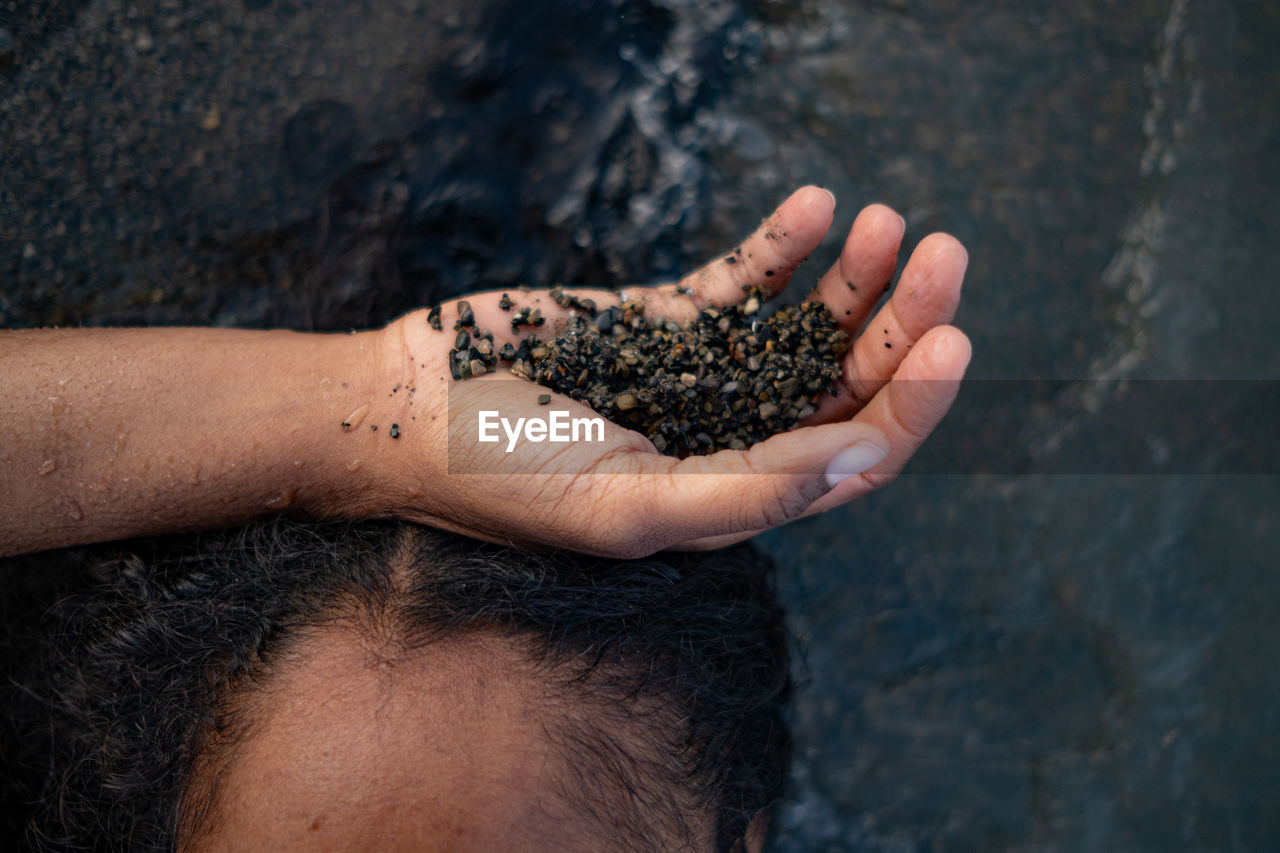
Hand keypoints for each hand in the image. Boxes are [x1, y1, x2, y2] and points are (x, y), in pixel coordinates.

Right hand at [365, 187, 968, 556]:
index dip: (910, 404)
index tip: (949, 339)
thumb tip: (860, 461)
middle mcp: (733, 434)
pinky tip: (816, 207)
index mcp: (736, 494)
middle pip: (846, 381)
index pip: (853, 455)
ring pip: (806, 325)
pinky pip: (740, 279)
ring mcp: (702, 373)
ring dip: (856, 277)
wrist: (406, 408)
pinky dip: (780, 245)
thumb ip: (744, 489)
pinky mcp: (665, 318)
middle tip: (944, 255)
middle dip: (903, 323)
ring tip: (888, 221)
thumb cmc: (505, 476)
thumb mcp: (625, 506)